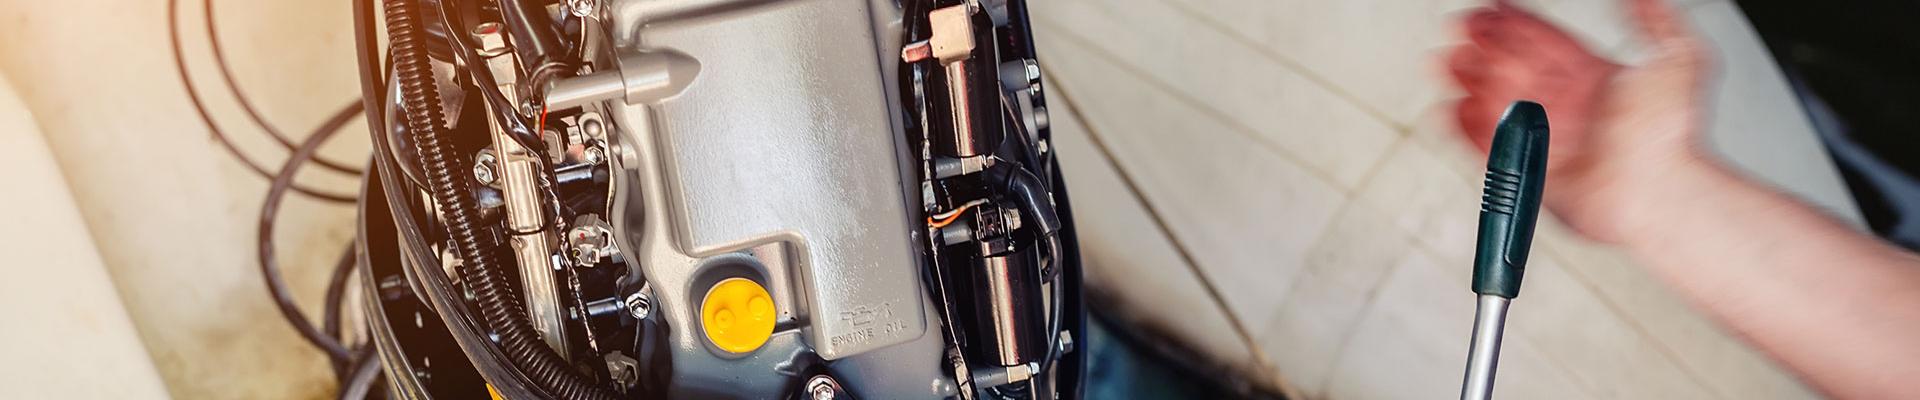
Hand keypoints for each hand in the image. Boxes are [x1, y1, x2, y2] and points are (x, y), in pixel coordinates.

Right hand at [1445, 0, 1713, 242]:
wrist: (1661, 192)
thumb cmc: (1672, 136)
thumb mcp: (1680, 59)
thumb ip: (1658, 21)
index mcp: (1592, 79)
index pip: (1542, 43)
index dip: (1515, 25)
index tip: (1491, 9)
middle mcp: (1565, 107)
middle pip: (1511, 69)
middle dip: (1482, 49)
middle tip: (1460, 32)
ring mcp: (1545, 139)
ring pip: (1494, 104)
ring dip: (1468, 82)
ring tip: (1448, 63)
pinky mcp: (1529, 173)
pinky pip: (1487, 147)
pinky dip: (1466, 129)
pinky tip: (1452, 108)